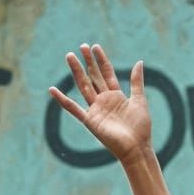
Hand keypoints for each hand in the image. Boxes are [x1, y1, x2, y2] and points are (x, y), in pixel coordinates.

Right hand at [48, 43, 152, 162]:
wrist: (137, 148)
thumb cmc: (141, 128)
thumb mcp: (140, 100)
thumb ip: (137, 82)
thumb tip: (139, 62)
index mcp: (116, 96)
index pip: (106, 73)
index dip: (101, 60)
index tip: (95, 47)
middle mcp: (104, 101)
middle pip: (94, 77)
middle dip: (88, 62)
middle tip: (82, 46)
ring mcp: (96, 110)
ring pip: (84, 86)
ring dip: (77, 71)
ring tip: (70, 55)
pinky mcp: (90, 121)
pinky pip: (73, 109)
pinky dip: (62, 100)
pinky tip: (52, 90)